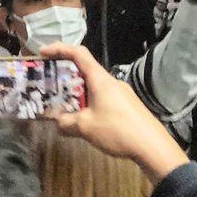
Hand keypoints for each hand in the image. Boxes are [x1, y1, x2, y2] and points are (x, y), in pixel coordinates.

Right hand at [40, 43, 187, 183]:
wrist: (153, 147)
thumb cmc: (117, 130)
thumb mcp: (85, 127)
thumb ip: (66, 123)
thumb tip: (57, 122)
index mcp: (100, 79)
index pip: (78, 54)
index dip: (59, 49)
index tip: (42, 53)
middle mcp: (111, 82)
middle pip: (85, 70)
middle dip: (66, 76)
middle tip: (50, 86)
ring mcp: (122, 93)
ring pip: (94, 86)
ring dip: (78, 93)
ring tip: (66, 107)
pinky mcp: (128, 106)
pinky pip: (103, 98)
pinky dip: (90, 102)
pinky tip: (86, 121)